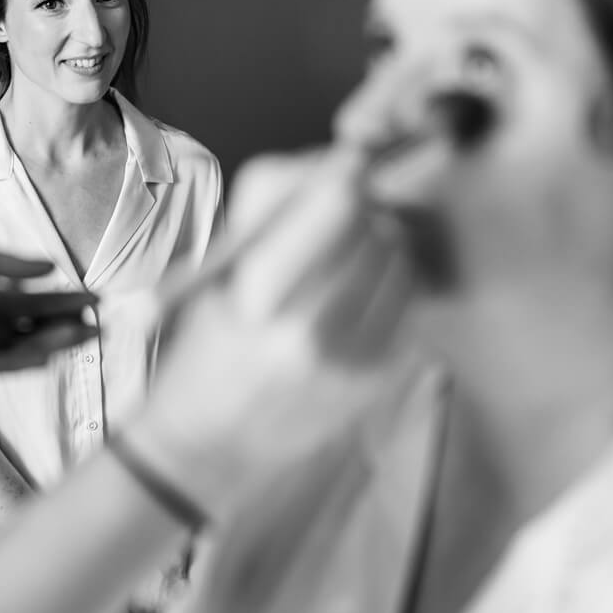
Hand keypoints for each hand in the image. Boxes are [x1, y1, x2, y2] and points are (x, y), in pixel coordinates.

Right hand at [122, 145, 416, 522]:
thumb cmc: (203, 353)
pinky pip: (409, 309)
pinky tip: (362, 298)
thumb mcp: (215, 277)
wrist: (207, 451)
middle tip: (347, 214)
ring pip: (400, 265)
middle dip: (364, 212)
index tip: (343, 171)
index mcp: (257, 294)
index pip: (337, 203)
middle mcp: (309, 327)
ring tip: (352, 258)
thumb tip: (336, 160)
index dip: (346, 177)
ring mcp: (350, 360)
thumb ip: (271, 214)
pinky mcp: (376, 383)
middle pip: (375, 229)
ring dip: (383, 247)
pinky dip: (393, 290)